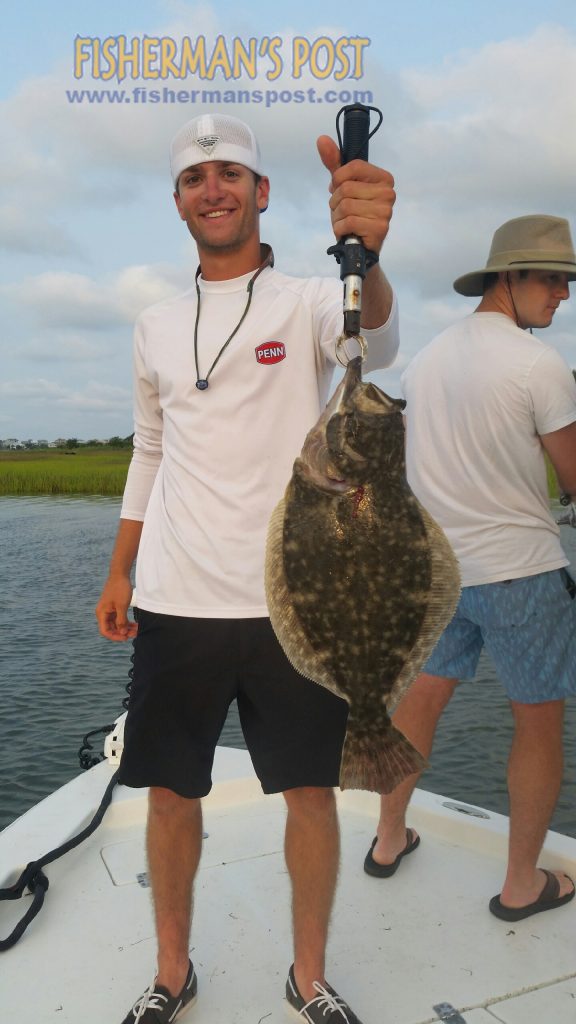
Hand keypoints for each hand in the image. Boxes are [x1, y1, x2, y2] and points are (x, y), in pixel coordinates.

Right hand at [95, 575, 137, 640]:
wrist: (120, 574)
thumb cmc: (119, 588)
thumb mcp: (122, 605)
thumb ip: (121, 620)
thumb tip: (122, 632)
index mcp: (101, 613)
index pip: (105, 631)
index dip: (115, 637)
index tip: (126, 637)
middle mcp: (103, 613)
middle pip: (111, 629)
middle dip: (123, 632)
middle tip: (135, 633)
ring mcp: (108, 611)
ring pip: (116, 624)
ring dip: (126, 628)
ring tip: (137, 629)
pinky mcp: (114, 608)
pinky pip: (119, 619)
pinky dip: (126, 622)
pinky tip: (135, 624)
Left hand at [317, 135, 395, 253]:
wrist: (359, 246)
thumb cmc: (353, 213)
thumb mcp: (342, 185)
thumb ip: (334, 162)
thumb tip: (322, 139)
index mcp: (383, 178)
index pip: (353, 166)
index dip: (338, 179)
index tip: (339, 189)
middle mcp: (389, 192)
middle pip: (346, 188)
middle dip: (336, 202)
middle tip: (343, 211)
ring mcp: (386, 211)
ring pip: (346, 205)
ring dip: (337, 217)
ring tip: (346, 222)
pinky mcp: (380, 228)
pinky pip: (348, 221)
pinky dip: (340, 228)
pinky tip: (348, 231)